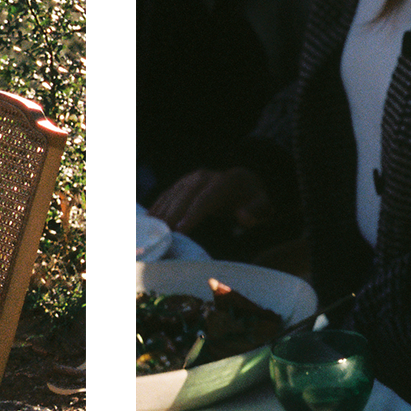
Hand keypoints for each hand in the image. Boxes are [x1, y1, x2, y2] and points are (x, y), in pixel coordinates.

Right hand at [148, 166, 270, 234]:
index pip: (205, 200)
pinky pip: (168, 194)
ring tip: (150, 229)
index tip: (180, 229)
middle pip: (185, 196)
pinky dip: (158, 206)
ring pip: (173, 194)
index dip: (191, 215)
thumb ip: (256, 211)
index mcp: (224, 182)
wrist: (243, 181)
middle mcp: (204, 177)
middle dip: (172, 214)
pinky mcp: (183, 183)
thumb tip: (243, 216)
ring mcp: (191, 178)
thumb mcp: (262, 205)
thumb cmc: (253, 199)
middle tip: (161, 233)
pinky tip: (148, 219)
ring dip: (161, 211)